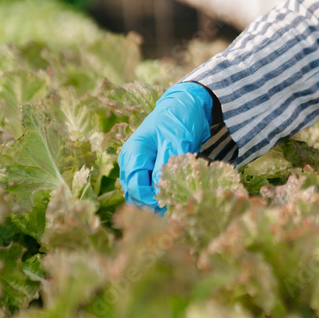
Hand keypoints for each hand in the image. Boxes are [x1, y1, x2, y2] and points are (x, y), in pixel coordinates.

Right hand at [118, 82, 213, 212]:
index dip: (150, 198)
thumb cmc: (179, 119)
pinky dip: (160, 198)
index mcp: (133, 153)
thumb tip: (158, 190)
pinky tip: (175, 201)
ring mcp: (139, 167)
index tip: (170, 203)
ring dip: (156, 204)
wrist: (186, 106)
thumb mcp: (176, 140)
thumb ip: (166, 164)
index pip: (135, 186)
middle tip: (175, 210)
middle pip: (134, 194)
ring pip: (140, 196)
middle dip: (152, 205)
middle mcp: (132, 163)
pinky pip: (149, 191)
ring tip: (176, 208)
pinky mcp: (150, 171)